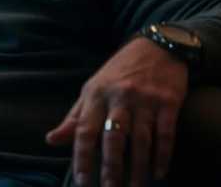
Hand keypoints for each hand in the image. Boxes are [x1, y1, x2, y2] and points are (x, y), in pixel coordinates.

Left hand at [46, 37, 188, 186]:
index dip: (81, 157)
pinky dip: (163, 155)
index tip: (81, 181)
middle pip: (113, 138)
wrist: (156, 46)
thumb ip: (75, 117)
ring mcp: (145, 99)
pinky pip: (166, 134)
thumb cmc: (119, 72)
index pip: (84, 130)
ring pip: (140, 140)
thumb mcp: (92, 89)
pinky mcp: (169, 101)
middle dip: (111, 168)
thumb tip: (51, 140)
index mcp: (95, 94)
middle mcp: (119, 97)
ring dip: (139, 167)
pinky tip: (159, 173)